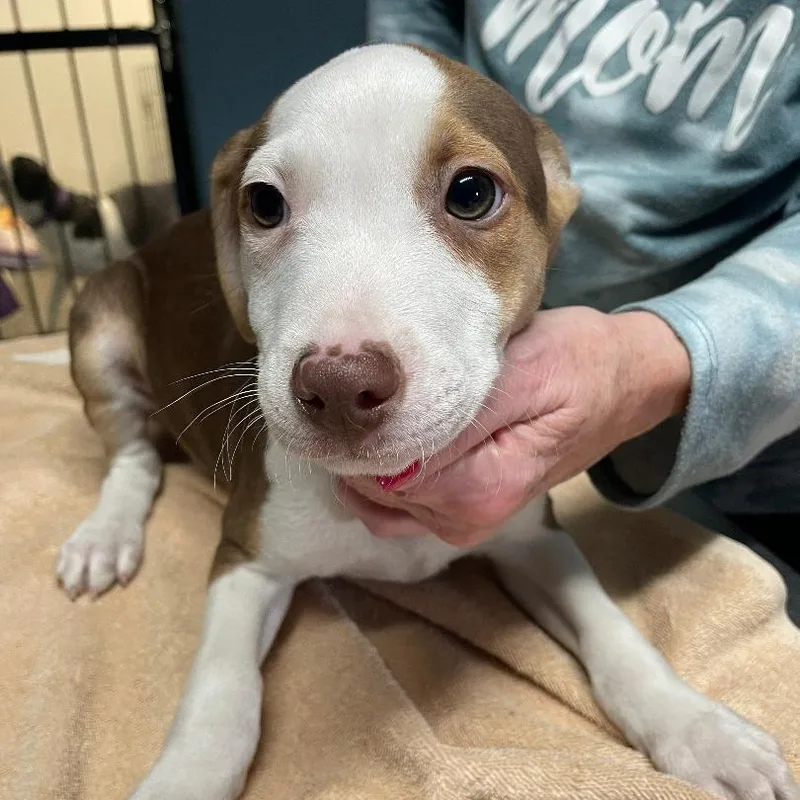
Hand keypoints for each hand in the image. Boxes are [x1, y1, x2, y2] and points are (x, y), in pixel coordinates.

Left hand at [340, 307, 690, 546]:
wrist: (619, 383)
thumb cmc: (575, 363)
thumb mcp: (522, 373)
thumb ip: (459, 420)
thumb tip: (388, 453)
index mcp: (483, 488)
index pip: (383, 473)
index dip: (359, 433)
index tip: (353, 387)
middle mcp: (467, 519)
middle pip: (374, 491)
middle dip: (357, 445)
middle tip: (358, 390)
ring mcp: (463, 522)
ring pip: (377, 502)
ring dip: (365, 461)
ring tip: (371, 411)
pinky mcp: (460, 513)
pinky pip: (395, 510)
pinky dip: (378, 480)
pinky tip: (385, 441)